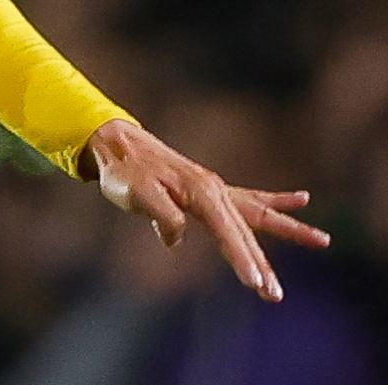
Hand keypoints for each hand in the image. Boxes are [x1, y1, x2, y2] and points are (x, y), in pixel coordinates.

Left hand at [85, 119, 330, 301]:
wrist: (119, 146)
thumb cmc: (125, 172)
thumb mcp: (136, 194)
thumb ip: (161, 215)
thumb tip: (177, 239)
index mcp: (200, 192)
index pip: (227, 232)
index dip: (242, 259)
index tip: (256, 284)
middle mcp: (215, 190)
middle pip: (246, 232)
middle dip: (261, 264)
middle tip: (276, 295)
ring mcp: (216, 190)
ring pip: (257, 217)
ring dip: (288, 232)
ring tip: (324, 241)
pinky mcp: (212, 192)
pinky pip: (251, 198)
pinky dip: (277, 199)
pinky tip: (301, 198)